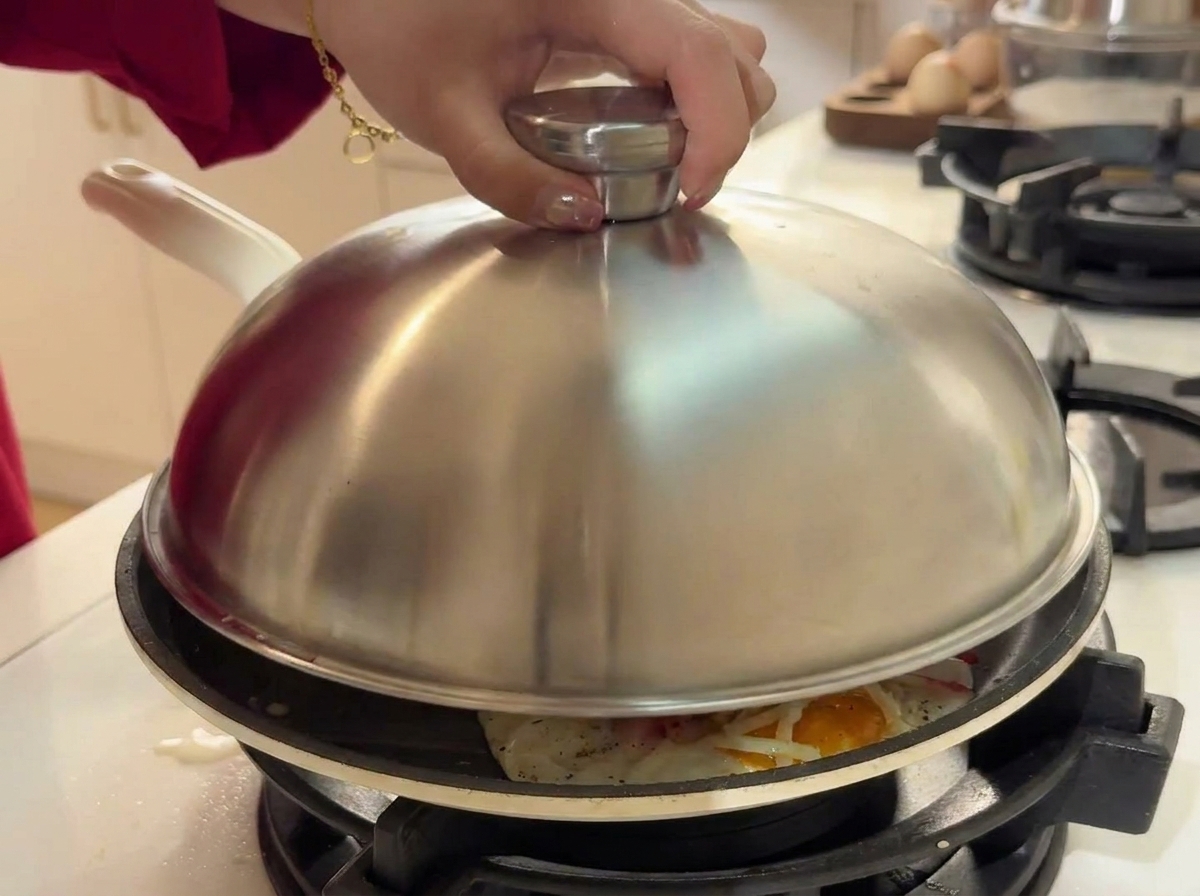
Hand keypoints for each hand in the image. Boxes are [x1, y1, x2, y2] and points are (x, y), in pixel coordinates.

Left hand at [309, 0, 774, 229]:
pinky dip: (696, 99)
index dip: (716, 130)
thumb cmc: (397, 27)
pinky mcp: (628, 15)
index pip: (696, 53)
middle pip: (733, 53)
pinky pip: (696, 51)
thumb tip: (585, 216)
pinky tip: (647, 131)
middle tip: (669, 186)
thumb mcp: (442, 113)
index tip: (688, 193)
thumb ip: (507, 176)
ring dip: (716, 113)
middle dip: (721, 129)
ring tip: (659, 160)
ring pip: (728, 50)